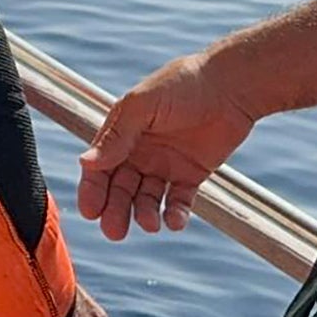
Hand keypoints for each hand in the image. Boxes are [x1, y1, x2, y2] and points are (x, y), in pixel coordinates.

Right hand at [78, 49, 258, 239]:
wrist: (230, 85)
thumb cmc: (182, 84)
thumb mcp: (142, 106)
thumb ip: (116, 136)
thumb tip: (86, 163)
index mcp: (122, 134)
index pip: (100, 168)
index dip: (93, 190)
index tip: (90, 211)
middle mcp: (140, 153)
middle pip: (121, 189)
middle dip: (115, 210)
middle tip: (114, 231)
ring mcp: (165, 165)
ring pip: (147, 199)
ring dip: (145, 214)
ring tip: (150, 223)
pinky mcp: (191, 175)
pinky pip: (179, 201)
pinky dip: (175, 214)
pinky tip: (174, 221)